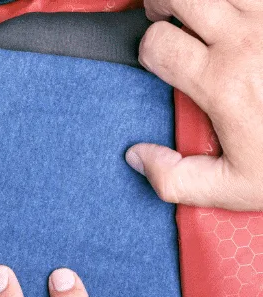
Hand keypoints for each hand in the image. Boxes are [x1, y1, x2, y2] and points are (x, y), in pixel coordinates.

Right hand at [125, 0, 262, 210]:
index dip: (148, 50)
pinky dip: (240, 2)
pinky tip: (237, 15)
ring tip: (199, 10)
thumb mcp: (234, 188)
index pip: (158, 43)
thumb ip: (175, 179)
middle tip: (165, 18)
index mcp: (222, 82)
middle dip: (162, 5)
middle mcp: (247, 40)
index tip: (159, 62)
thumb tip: (139, 157)